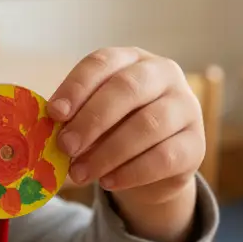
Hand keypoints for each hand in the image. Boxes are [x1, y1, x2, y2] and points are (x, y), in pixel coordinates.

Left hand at [48, 47, 204, 241]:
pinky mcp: (196, 144)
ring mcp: (186, 108)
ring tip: (80, 173)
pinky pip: (164, 157)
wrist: (154, 167)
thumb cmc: (115, 132)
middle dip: (92, 120)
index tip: (54, 114)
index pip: (103, 62)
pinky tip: (108, 182)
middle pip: (127, 89)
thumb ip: (75, 120)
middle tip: (65, 147)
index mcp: (132, 59)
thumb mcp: (94, 120)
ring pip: (148, 125)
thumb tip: (46, 134)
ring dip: (108, 152)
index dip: (77, 86)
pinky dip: (131, 172)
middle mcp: (164, 75)